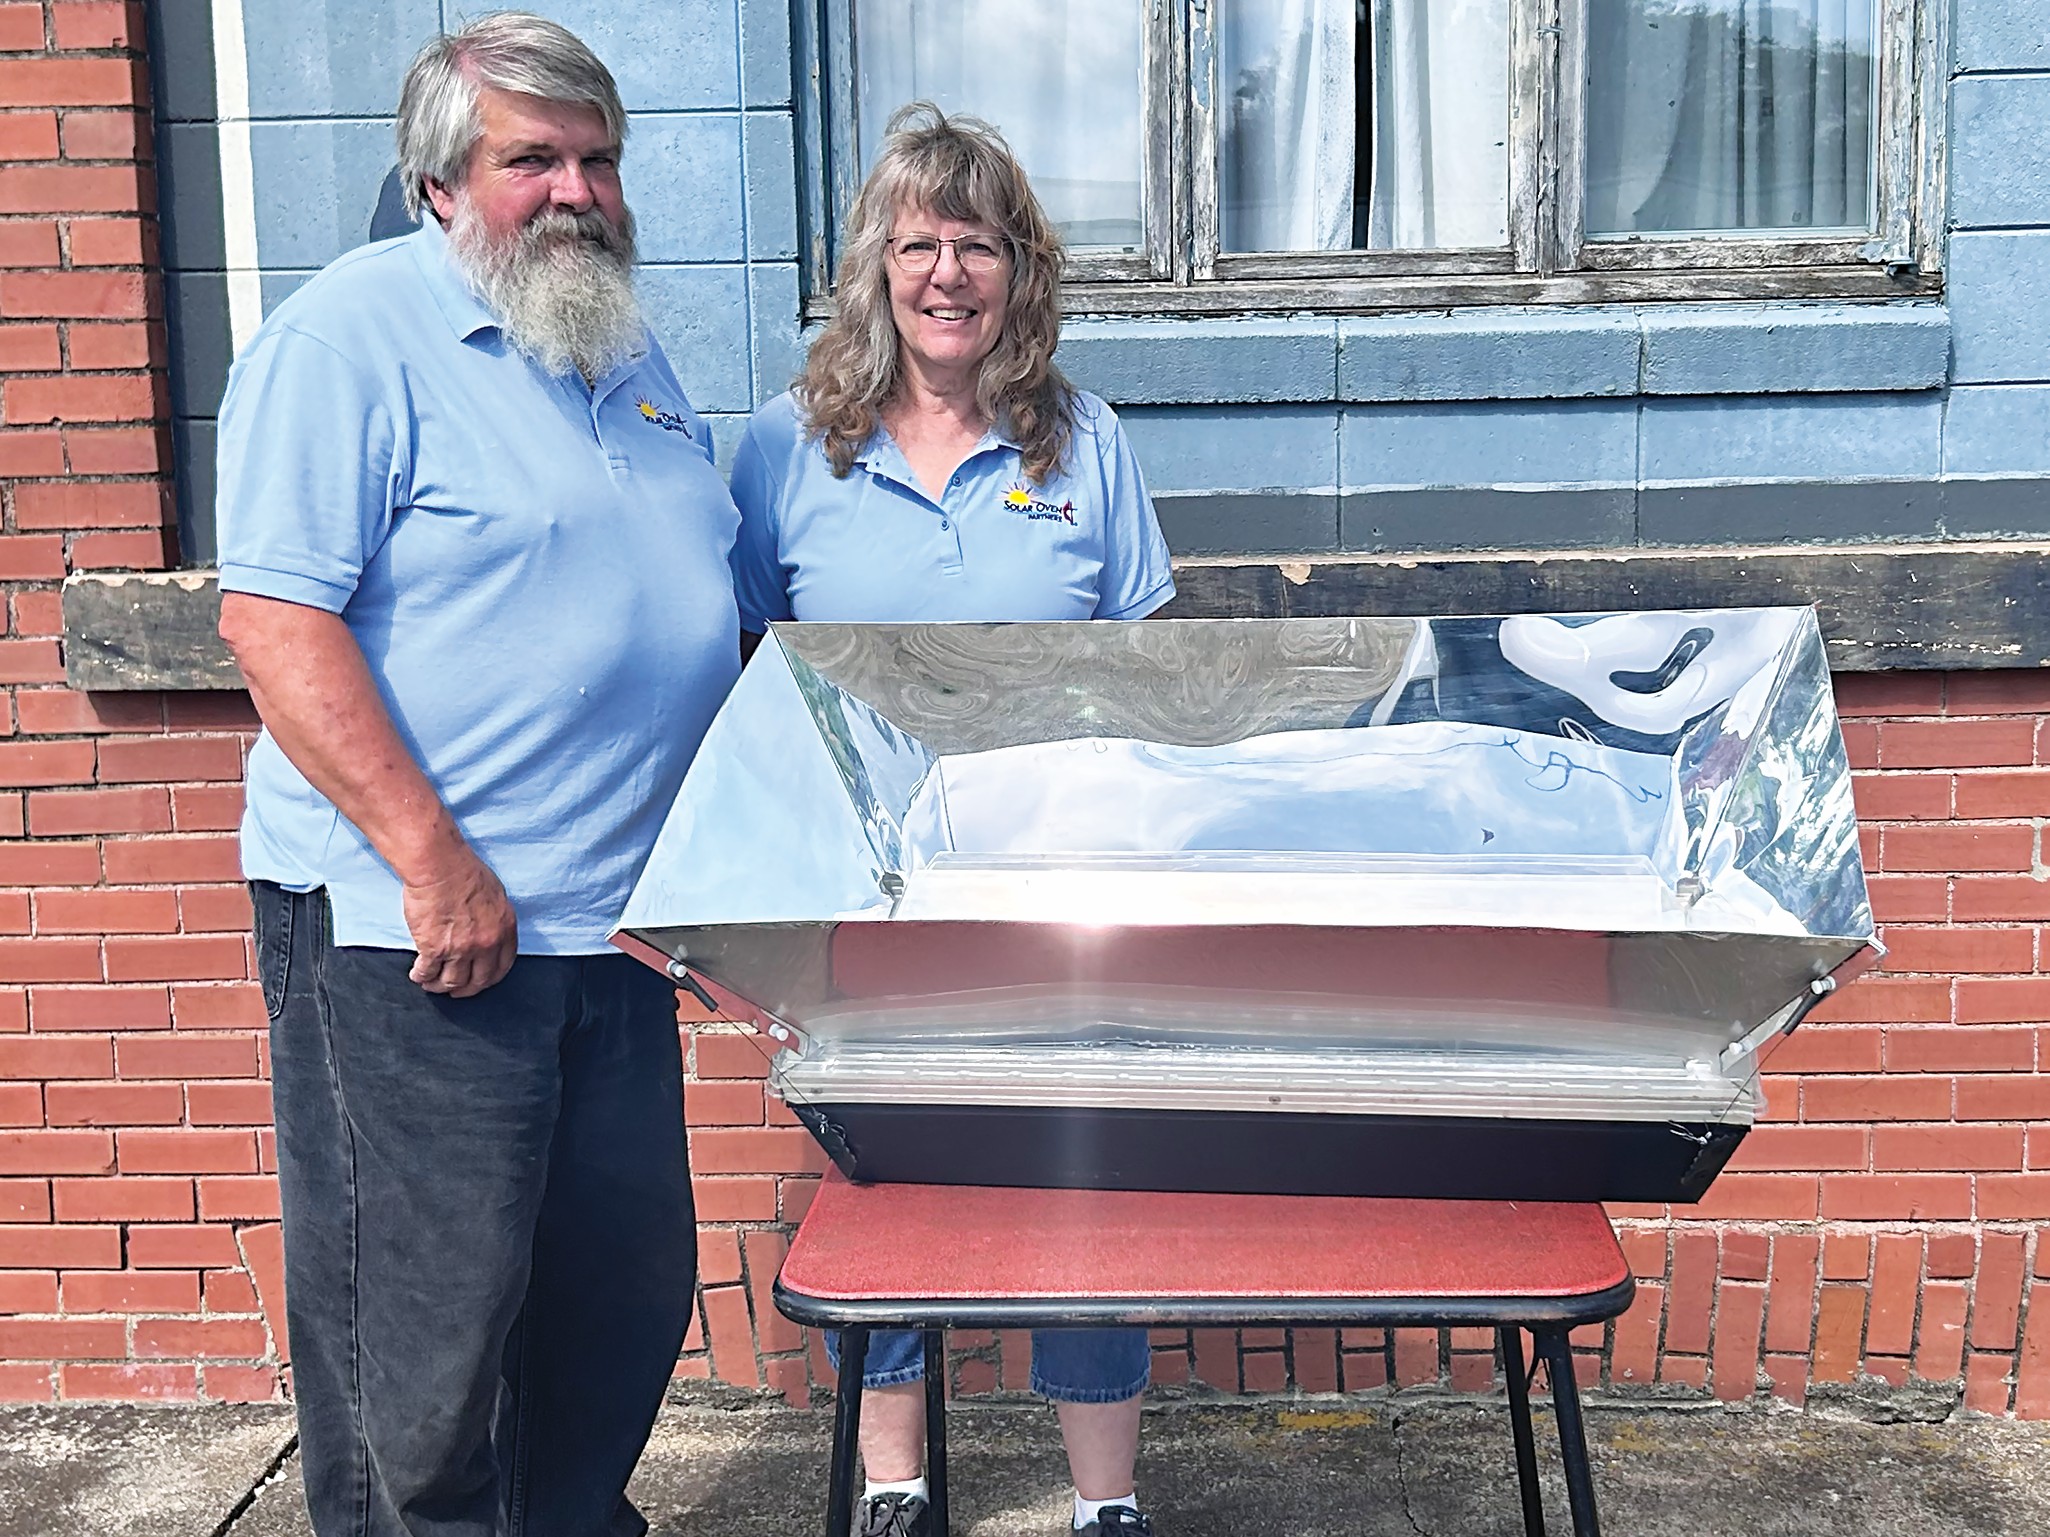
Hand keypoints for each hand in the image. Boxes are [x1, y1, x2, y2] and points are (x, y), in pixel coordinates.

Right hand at [401, 845, 518, 997]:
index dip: (488, 979)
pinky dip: (421, 977)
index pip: (502, 967)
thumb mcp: (495, 896)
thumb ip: (495, 920)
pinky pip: (428, 972)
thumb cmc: (464, 871)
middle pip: (478, 980)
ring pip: (452, 981)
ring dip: (440, 986)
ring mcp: (461, 949)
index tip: (479, 982)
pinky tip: (417, 975)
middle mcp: (486, 943)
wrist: (439, 865)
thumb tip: (490, 934)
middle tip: (455, 991)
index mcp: (504, 929)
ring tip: (431, 983)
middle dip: (466, 990)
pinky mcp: (434, 949)